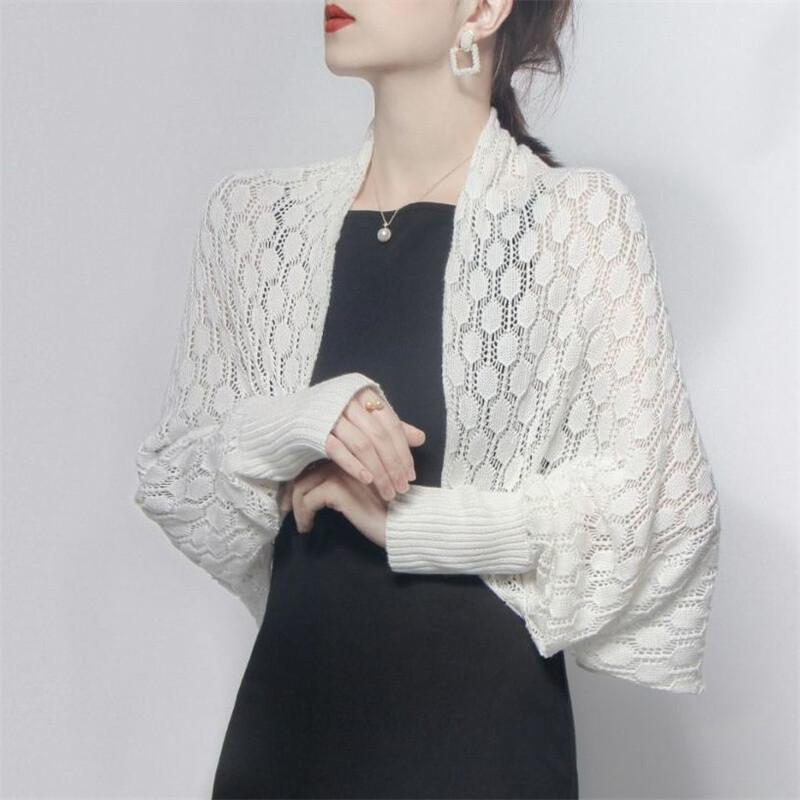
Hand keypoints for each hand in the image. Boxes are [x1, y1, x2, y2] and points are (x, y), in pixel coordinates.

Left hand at [278, 460, 387, 547]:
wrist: (409, 520)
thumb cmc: (395, 505)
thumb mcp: (372, 487)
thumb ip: (353, 478)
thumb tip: (322, 488)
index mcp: (354, 450)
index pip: (316, 458)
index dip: (301, 476)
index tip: (292, 495)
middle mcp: (346, 455)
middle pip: (305, 468)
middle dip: (290, 489)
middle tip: (285, 507)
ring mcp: (342, 471)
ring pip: (302, 484)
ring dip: (294, 504)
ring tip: (297, 521)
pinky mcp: (338, 489)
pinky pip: (308, 501)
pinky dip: (304, 516)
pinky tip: (307, 527)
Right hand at [324, 384, 425, 501]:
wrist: (294, 415)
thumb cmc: (336, 416)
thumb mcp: (365, 416)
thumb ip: (390, 427)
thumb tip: (420, 438)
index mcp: (364, 394)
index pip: (391, 425)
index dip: (404, 451)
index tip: (411, 475)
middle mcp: (348, 401)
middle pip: (379, 436)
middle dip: (393, 465)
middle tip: (401, 488)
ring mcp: (330, 414)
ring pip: (362, 445)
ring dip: (378, 471)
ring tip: (387, 491)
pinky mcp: (314, 430)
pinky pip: (337, 449)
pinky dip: (353, 465)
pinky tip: (366, 480)